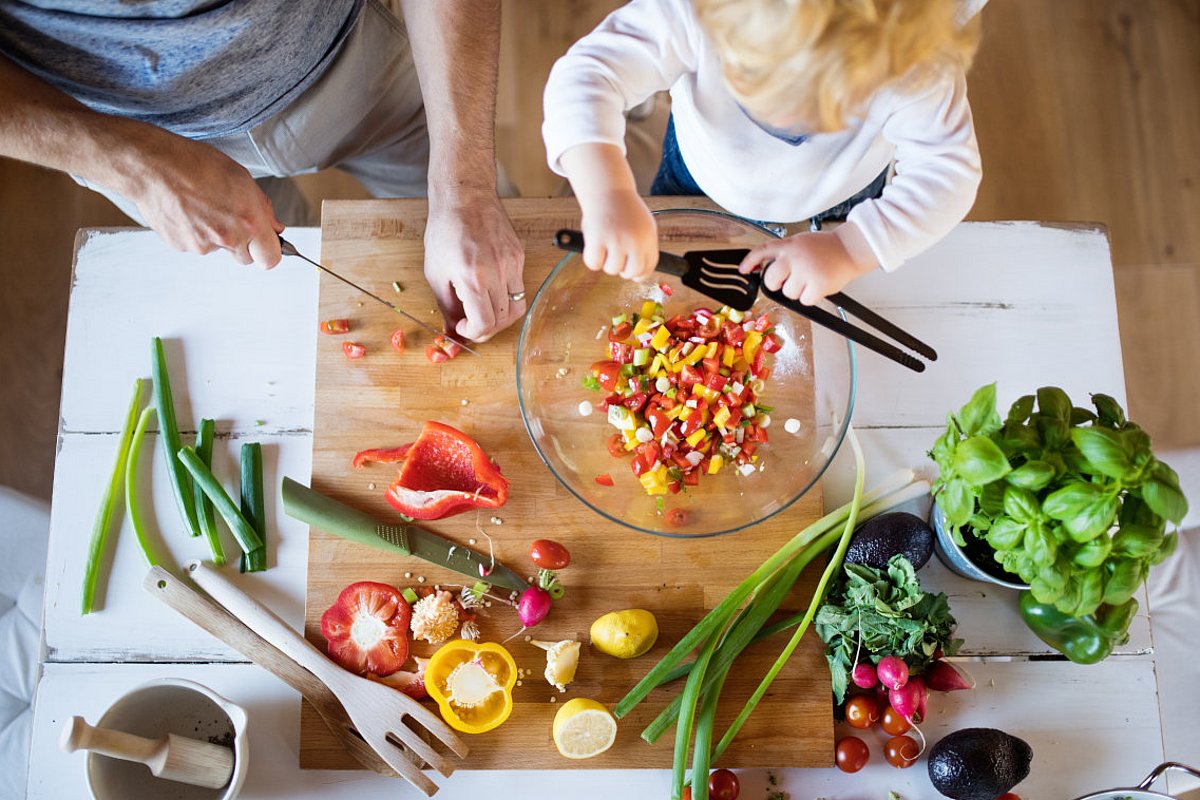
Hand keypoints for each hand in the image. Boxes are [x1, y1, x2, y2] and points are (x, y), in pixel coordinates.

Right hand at [129, 135, 283, 267]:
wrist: (152, 166)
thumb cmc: (195, 164)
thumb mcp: (240, 177)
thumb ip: (262, 208)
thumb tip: (274, 227)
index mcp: (249, 220)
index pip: (270, 259)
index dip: (268, 252)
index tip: (264, 245)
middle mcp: (228, 237)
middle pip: (245, 258)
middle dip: (242, 244)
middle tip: (229, 218)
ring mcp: (203, 245)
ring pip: (218, 249)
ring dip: (215, 235)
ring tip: (202, 206)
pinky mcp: (182, 246)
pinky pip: (196, 244)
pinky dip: (194, 232)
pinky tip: (187, 210)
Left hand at [423, 191, 524, 341]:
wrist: (465, 196)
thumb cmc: (445, 230)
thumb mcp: (435, 272)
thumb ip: (446, 306)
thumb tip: (452, 330)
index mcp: (473, 278)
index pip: (485, 323)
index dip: (474, 333)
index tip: (464, 327)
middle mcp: (497, 272)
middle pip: (503, 320)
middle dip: (487, 329)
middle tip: (473, 324)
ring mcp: (512, 263)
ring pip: (517, 307)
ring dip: (501, 316)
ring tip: (485, 310)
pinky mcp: (519, 256)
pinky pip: (519, 287)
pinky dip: (506, 296)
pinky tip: (490, 289)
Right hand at [577, 188, 658, 279]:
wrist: (607, 188)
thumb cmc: (623, 208)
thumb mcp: (642, 225)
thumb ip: (642, 246)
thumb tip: (637, 273)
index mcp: (648, 237)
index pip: (649, 266)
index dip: (639, 274)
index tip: (631, 274)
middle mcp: (635, 240)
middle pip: (631, 272)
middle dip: (622, 270)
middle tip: (615, 259)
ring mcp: (617, 240)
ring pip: (612, 269)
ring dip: (605, 262)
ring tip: (604, 245)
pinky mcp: (598, 239)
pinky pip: (594, 263)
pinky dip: (591, 259)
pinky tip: (593, 246)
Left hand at [738, 231, 873, 304]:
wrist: (850, 249)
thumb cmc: (826, 248)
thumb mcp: (801, 242)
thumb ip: (784, 253)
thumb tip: (765, 269)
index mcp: (789, 245)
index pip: (762, 251)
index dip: (749, 261)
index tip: (743, 270)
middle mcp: (794, 258)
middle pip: (771, 280)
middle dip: (776, 284)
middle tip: (789, 280)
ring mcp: (806, 272)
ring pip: (788, 293)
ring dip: (797, 291)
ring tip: (810, 279)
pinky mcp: (817, 285)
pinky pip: (804, 301)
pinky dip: (810, 297)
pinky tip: (818, 286)